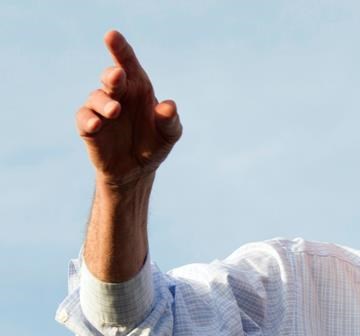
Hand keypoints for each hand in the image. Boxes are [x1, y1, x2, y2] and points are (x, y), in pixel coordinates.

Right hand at [76, 30, 181, 186]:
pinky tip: (97, 124)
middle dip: (112, 75)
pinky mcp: (89, 129)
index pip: (128, 63)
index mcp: (138, 88)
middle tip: (117, 76)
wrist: (138, 171)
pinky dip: (89, 119)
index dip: (120, 49)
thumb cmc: (154, 144)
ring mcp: (101, 110)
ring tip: (115, 110)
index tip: (111, 35)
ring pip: (96, 97)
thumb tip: (169, 106)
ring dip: (104, 102)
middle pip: (111, 77)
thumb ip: (170, 121)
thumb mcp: (169, 134)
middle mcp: (118, 95)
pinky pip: (84, 119)